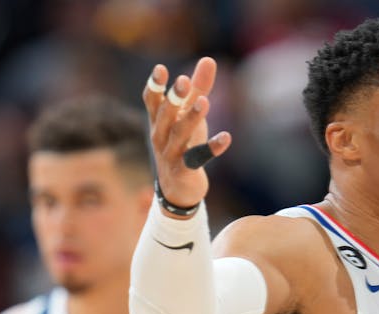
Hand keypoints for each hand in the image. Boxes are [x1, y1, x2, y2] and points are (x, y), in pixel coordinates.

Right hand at [143, 59, 231, 212]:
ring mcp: (171, 154)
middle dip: (173, 99)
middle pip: (164, 115)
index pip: (152, 101)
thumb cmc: (182, 144)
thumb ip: (199, 87)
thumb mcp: (189, 114)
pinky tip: (227, 137)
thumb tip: (209, 59)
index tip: (161, 69)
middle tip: (184, 81)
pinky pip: (198, 158)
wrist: (178, 190)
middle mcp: (160, 136)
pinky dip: (212, 148)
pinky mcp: (185, 170)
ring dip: (192, 118)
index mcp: (158, 121)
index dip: (155, 86)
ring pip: (180, 135)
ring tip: (205, 102)